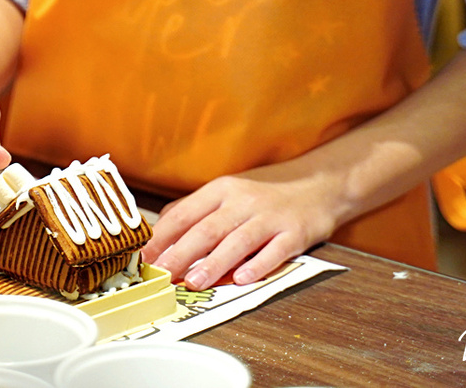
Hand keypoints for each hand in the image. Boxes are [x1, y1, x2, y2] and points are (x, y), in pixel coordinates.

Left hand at [143, 161, 348, 288]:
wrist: (320, 184)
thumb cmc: (267, 192)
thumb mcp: (228, 192)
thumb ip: (196, 209)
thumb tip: (160, 230)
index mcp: (221, 190)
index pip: (184, 213)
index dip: (162, 237)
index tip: (144, 257)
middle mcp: (243, 200)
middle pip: (207, 229)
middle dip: (181, 253)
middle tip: (163, 274)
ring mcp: (270, 216)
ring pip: (238, 241)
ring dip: (214, 263)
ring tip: (195, 282)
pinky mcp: (295, 232)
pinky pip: (275, 251)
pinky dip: (258, 265)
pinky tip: (242, 279)